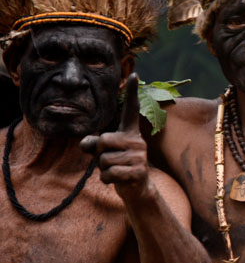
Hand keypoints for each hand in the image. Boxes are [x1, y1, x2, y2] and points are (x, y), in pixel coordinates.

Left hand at [80, 75, 150, 202]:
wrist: (137, 189)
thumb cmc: (117, 166)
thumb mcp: (102, 153)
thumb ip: (91, 144)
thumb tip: (86, 143)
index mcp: (129, 133)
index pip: (131, 110)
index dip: (132, 92)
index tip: (133, 73)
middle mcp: (137, 141)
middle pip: (103, 140)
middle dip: (98, 154)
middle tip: (110, 161)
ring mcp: (140, 156)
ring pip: (103, 160)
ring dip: (103, 170)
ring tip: (116, 171)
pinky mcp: (138, 171)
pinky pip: (109, 174)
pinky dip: (107, 180)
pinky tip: (118, 180)